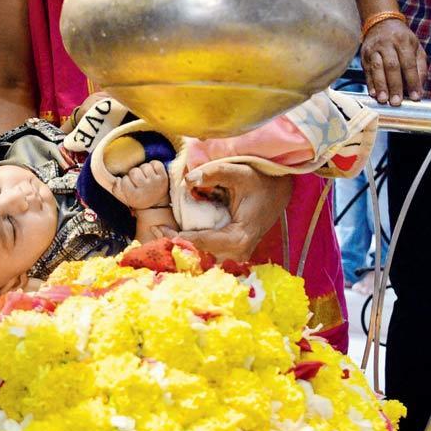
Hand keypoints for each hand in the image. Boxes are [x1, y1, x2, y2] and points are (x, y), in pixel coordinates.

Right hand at [112, 161, 169, 210]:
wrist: (156, 204)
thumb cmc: (138, 198)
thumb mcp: (125, 198)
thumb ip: (116, 189)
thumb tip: (118, 179)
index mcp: (134, 196)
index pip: (124, 180)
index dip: (125, 180)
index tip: (129, 184)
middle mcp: (145, 189)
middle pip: (134, 171)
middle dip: (133, 173)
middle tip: (137, 179)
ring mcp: (155, 183)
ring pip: (145, 166)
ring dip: (143, 169)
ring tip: (144, 175)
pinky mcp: (164, 177)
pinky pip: (156, 164)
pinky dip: (154, 165)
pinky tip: (152, 171)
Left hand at [166, 163, 291, 260]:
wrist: (277, 192)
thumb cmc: (259, 182)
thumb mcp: (238, 172)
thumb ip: (214, 173)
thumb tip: (188, 180)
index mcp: (239, 238)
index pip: (201, 243)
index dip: (176, 237)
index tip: (156, 228)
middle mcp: (238, 252)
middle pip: (199, 256)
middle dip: (175, 246)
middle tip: (153, 232)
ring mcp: (236, 255)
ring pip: (203, 258)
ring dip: (181, 248)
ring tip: (160, 235)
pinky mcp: (233, 252)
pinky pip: (208, 254)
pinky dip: (191, 247)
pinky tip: (174, 237)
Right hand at [361, 18, 427, 105]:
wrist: (381, 23)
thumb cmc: (402, 39)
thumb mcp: (416, 48)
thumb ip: (420, 68)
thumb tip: (419, 89)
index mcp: (404, 42)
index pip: (409, 64)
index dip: (412, 81)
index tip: (415, 96)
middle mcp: (387, 44)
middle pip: (391, 66)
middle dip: (394, 85)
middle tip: (397, 102)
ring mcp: (374, 49)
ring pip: (377, 68)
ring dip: (380, 85)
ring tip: (383, 100)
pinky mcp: (364, 55)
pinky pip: (366, 70)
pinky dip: (370, 82)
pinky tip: (373, 93)